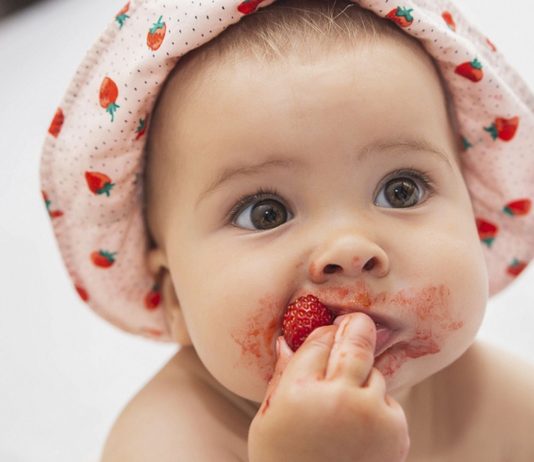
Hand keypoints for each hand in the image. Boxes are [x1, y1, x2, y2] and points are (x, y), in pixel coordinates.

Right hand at [248, 312, 409, 461]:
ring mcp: (371, 415)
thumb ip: (282, 377)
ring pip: (375, 373)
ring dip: (364, 378)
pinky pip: (389, 401)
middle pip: (355, 344)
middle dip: (356, 328)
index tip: (330, 328)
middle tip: (357, 320)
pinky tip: (359, 426)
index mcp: (300, 392)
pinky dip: (377, 407)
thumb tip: (285, 341)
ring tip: (346, 402)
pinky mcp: (396, 432)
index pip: (319, 341)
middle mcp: (339, 398)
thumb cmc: (284, 461)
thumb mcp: (269, 419)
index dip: (325, 332)